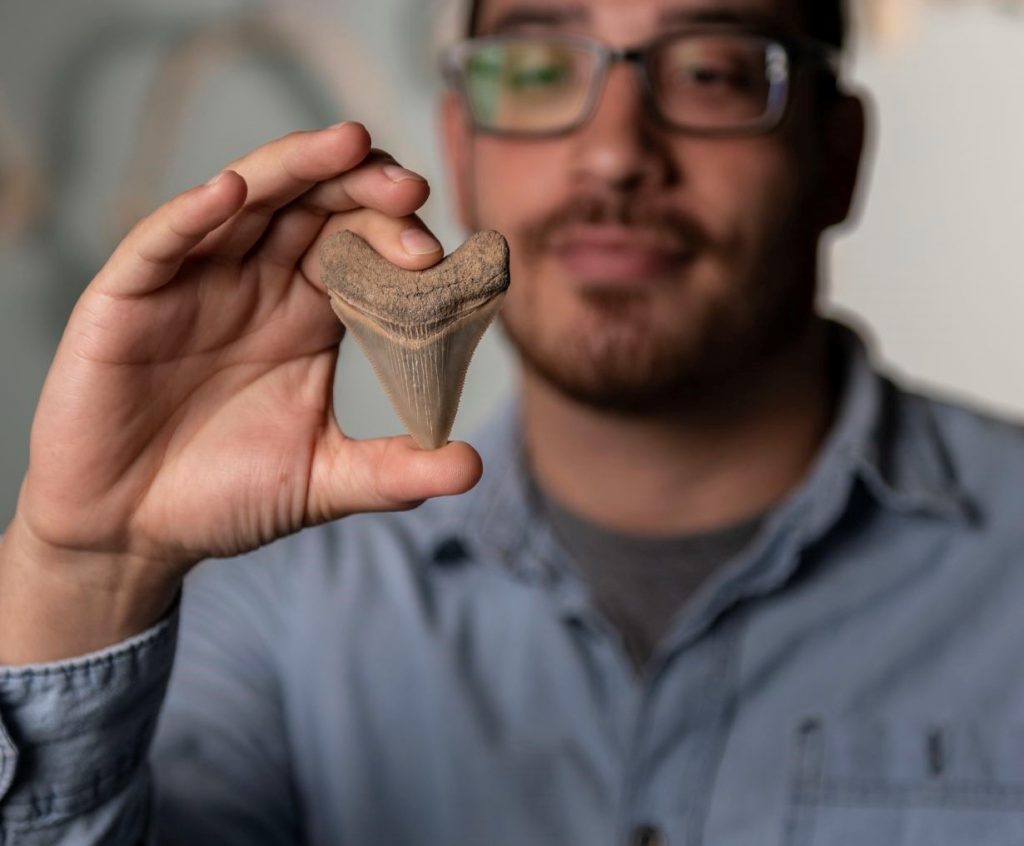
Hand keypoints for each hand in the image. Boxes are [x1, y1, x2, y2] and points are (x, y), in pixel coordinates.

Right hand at [0, 123, 481, 660]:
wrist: (133, 531)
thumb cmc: (225, 496)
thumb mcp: (323, 480)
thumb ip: (395, 471)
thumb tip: (473, 467)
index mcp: (309, 312)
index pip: (361, 246)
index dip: (396, 237)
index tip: (435, 256)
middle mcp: (257, 282)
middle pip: (316, 206)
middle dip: (363, 188)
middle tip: (409, 190)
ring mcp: (194, 282)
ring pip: (248, 200)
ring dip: (296, 167)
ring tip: (347, 144)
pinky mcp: (131, 297)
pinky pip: (163, 241)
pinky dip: (195, 213)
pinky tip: (234, 193)